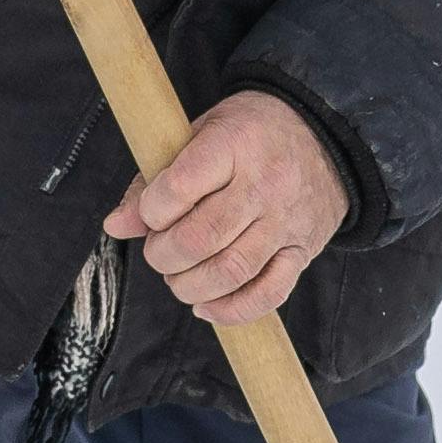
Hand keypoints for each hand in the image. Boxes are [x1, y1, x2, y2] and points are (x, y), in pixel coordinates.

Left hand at [105, 90, 349, 326]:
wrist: (325, 134)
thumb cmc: (251, 133)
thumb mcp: (200, 133)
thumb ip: (155, 179)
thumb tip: (116, 225)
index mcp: (235, 144)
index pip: (180, 188)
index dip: (152, 211)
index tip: (150, 213)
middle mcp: (264, 185)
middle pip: (201, 238)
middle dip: (164, 255)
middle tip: (160, 250)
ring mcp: (286, 222)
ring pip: (232, 272)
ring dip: (190, 285)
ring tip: (179, 276)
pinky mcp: (302, 251)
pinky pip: (269, 294)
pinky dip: (231, 310)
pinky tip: (206, 304)